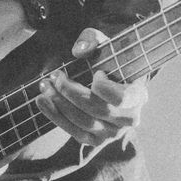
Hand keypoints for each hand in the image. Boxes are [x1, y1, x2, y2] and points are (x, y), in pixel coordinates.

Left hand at [35, 28, 148, 146]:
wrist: (109, 83)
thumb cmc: (108, 62)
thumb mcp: (104, 44)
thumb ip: (92, 39)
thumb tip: (79, 51)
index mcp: (138, 94)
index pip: (122, 98)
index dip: (105, 88)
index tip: (95, 73)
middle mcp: (129, 118)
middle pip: (98, 110)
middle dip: (71, 92)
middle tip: (55, 76)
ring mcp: (112, 133)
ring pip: (84, 122)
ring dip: (60, 104)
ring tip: (45, 86)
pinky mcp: (95, 140)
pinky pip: (75, 133)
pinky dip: (56, 116)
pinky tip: (42, 101)